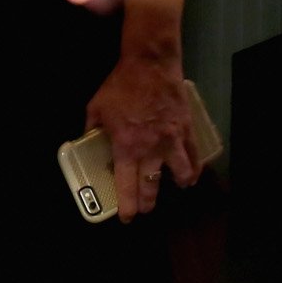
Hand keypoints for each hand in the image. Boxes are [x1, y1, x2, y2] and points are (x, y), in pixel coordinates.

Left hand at [85, 50, 200, 220]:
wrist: (150, 64)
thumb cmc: (121, 85)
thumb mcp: (96, 107)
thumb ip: (91, 128)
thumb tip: (86, 140)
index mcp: (126, 147)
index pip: (126, 185)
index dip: (127, 206)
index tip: (127, 218)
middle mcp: (150, 150)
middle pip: (151, 186)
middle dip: (147, 202)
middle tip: (145, 209)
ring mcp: (172, 141)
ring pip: (180, 174)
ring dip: (178, 185)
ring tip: (177, 188)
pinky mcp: (187, 130)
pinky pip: (194, 155)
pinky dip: (195, 168)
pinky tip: (193, 174)